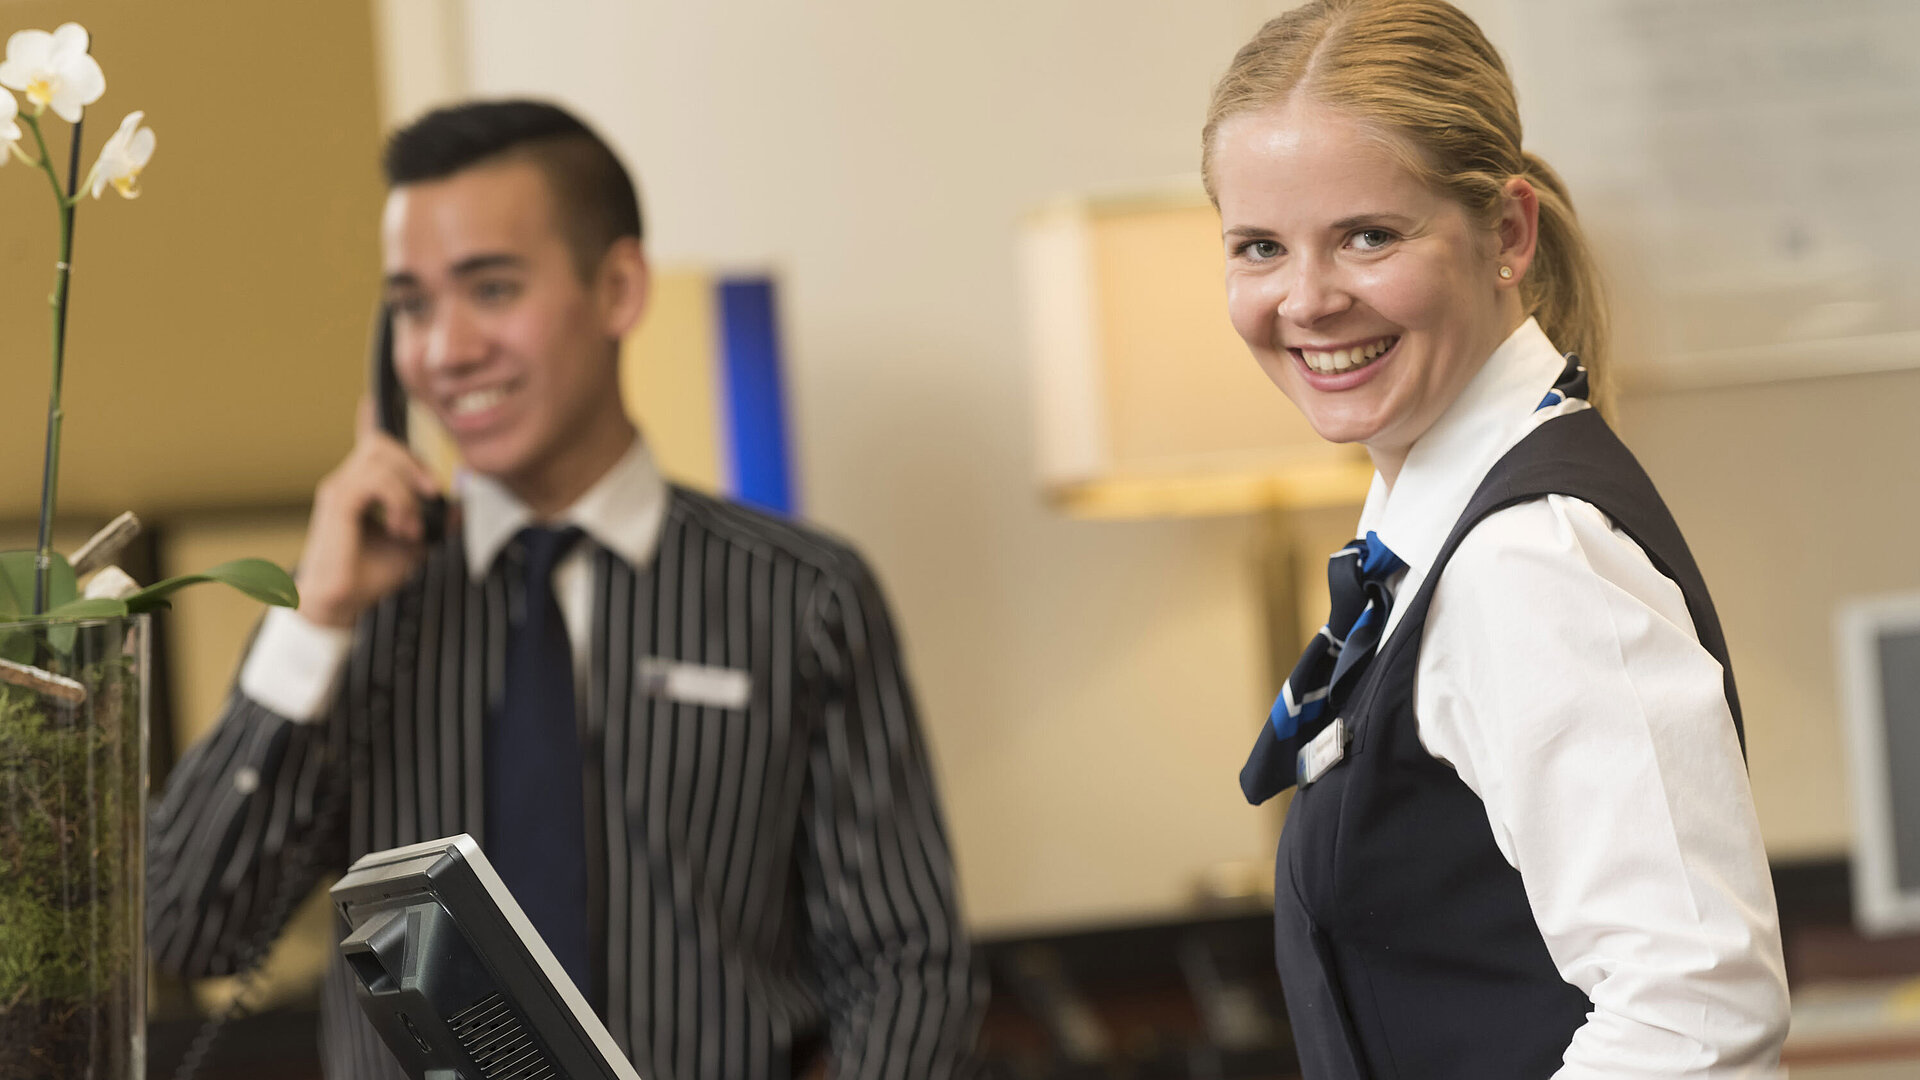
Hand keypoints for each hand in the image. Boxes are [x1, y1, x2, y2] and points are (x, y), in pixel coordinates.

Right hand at [294, 399, 443, 628]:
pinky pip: (376, 480)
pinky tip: (401, 526)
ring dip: (408, 491)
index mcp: (362, 487)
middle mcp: (347, 482)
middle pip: (383, 443)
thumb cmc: (369, 575)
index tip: (378, 399)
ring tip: (411, 525)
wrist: (340, 604)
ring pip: (381, 457)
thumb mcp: (415, 544)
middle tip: (430, 495)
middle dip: (414, 463)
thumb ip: (434, 521)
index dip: (374, 417)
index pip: (370, 442)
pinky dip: (398, 500)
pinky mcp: (338, 501)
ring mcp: (339, 489)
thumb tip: (460, 507)